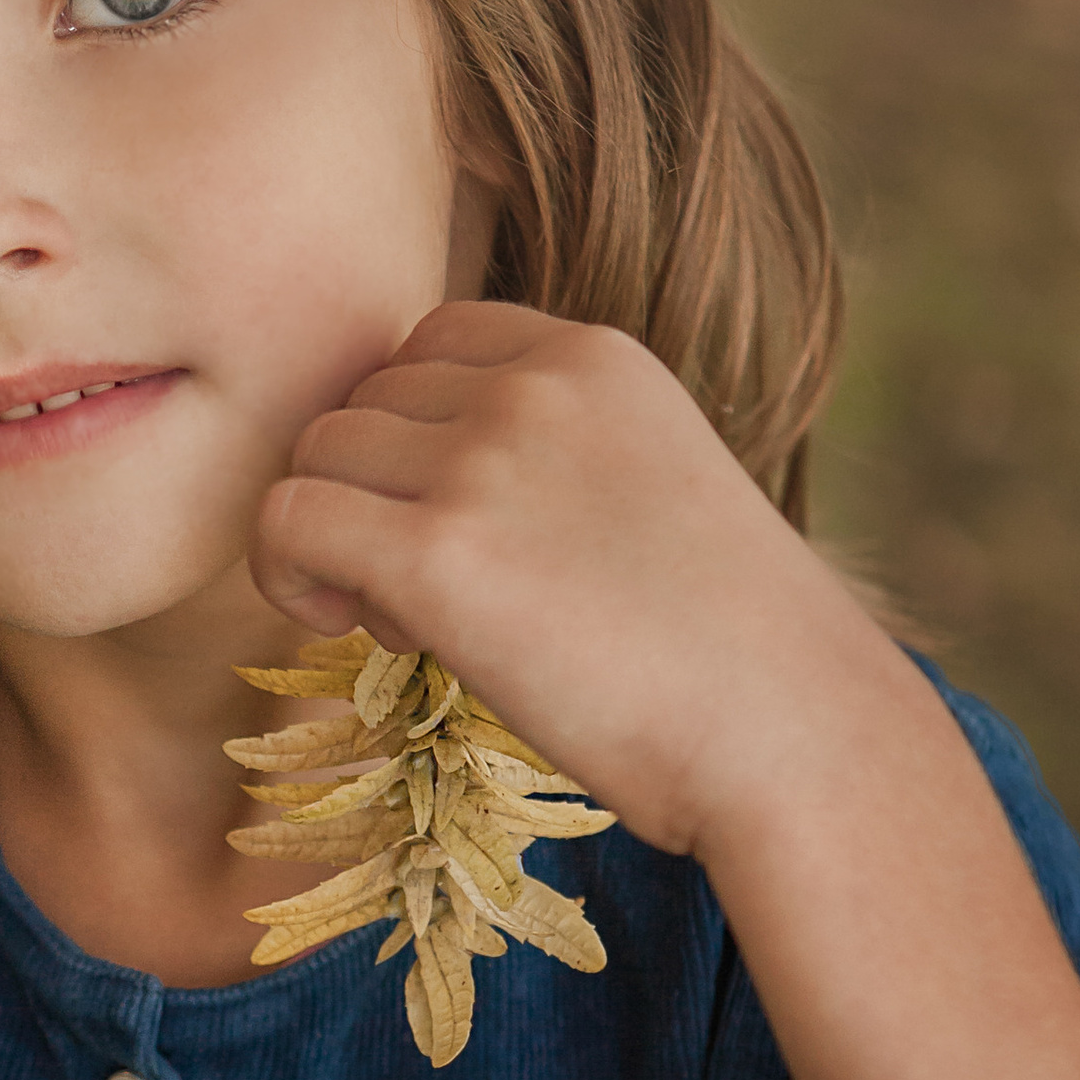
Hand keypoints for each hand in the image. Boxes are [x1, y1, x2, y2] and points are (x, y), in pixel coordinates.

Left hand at [248, 302, 893, 858]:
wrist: (793, 737)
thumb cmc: (732, 656)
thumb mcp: (654, 494)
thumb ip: (554, 458)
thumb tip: (413, 497)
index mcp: (596, 356)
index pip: (431, 342)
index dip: (411, 433)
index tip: (450, 517)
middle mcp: (534, 386)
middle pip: (362, 400)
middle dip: (373, 491)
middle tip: (431, 593)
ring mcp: (482, 463)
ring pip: (315, 454)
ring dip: (331, 535)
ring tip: (403, 618)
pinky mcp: (437, 555)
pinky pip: (287, 520)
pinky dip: (286, 570)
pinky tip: (340, 624)